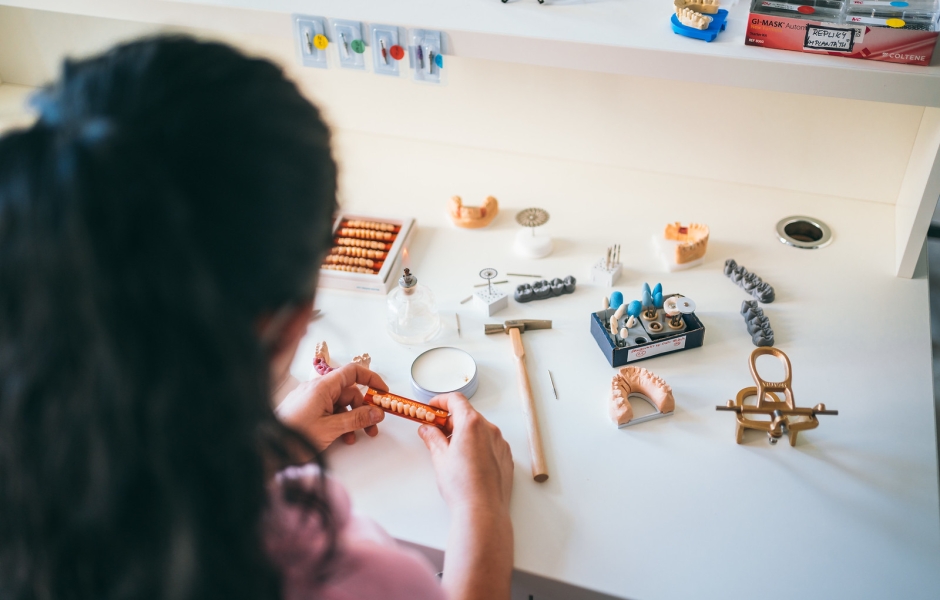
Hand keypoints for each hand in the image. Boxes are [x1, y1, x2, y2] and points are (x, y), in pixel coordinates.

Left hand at [276, 363, 387, 449]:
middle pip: (348, 392)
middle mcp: (316, 389)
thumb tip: (377, 412)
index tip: (383, 392)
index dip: (371, 379)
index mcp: (322, 387)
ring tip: (356, 437)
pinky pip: (328, 411)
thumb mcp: (331, 428)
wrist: (266, 449)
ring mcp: (310, 400)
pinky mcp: (305, 410)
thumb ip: (356, 419)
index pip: (352, 372)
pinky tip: (342, 438)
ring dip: (351, 419)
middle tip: (373, 426)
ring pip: (339, 404)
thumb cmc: (294, 435)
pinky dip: (338, 422)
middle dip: (363, 409)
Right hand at [418, 394, 514, 599]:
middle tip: (436, 431)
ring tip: (451, 450)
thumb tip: (427, 429)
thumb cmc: (462, 486)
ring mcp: (500, 443)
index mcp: (471, 424)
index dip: (441, 401)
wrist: (483, 510)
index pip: (456, 400)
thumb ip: (432, 438)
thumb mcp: (440, 458)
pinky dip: (478, 444)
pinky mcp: (506, 457)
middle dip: (451, 420)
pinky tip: (468, 461)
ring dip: (465, 433)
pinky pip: (490, 443)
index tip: (432, 407)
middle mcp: (489, 429)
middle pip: (468, 415)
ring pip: (480, 429)